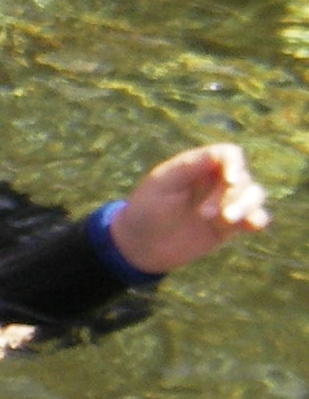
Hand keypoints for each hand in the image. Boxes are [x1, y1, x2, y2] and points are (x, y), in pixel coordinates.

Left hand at [109, 143, 269, 275]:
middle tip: (203, 214)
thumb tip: (220, 154)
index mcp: (198, 165)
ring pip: (254, 195)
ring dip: (246, 206)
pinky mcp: (231, 225)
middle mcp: (215, 181)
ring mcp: (225, 202)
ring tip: (225, 221)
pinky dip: (257, 219)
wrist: (140, 245)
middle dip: (229, 195)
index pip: (228, 154)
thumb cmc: (145, 209)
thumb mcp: (162, 184)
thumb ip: (189, 166)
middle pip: (242, 177)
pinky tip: (251, 225)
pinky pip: (256, 218)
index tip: (230, 181)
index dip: (234, 164)